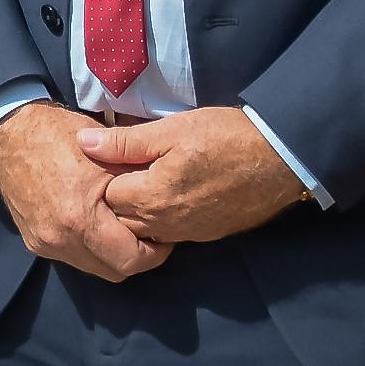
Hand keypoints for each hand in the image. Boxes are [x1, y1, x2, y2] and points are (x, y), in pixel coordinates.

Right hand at [0, 102, 170, 282]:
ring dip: (110, 253)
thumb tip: (168, 203)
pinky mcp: (33, 241)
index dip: (155, 252)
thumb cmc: (60, 135)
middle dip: (135, 256)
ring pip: (93, 267)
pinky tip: (93, 223)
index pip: (131, 260)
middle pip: (114, 272)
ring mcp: (43, 243)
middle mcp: (59, 240)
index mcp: (79, 219)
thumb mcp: (108, 154)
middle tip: (147, 233)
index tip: (163, 235)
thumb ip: (139, 185)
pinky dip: (88, 246)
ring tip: (121, 227)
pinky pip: (72, 256)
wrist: (11, 130)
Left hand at [85, 106, 307, 243]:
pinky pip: (169, 234)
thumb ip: (125, 142)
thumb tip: (83, 143)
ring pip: (144, 231)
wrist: (281, 159)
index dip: (102, 176)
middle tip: (121, 169)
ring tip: (141, 180)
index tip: (108, 157)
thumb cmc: (224, 137)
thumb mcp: (171, 130)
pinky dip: (159, 219)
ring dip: (135, 211)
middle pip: (121, 220)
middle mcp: (166, 224)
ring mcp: (188, 234)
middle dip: (114, 198)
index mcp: (152, 197)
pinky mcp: (206, 235)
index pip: (106, 197)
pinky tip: (165, 195)